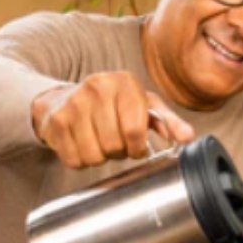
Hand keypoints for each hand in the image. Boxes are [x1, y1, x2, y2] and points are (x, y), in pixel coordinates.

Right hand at [31, 72, 194, 167]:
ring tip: (99, 142)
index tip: (137, 146)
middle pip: (114, 145)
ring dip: (100, 158)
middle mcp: (96, 87)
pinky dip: (81, 160)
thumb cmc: (112, 104)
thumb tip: (188, 137)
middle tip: (116, 143)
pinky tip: (82, 143)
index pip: (135, 130)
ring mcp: (73, 103)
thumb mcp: (144, 106)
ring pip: (94, 156)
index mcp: (124, 82)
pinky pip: (74, 160)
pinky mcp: (55, 121)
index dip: (138, 147)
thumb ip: (168, 121)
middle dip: (119, 152)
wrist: (64, 98)